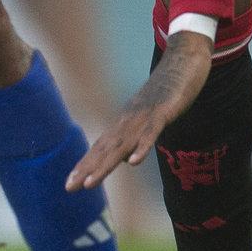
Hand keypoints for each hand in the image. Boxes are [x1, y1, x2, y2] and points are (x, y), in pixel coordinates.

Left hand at [65, 31, 213, 190]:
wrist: (182, 62)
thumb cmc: (165, 93)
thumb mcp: (146, 120)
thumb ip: (133, 139)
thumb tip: (123, 160)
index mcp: (124, 123)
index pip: (100, 147)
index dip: (86, 165)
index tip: (70, 184)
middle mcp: (129, 121)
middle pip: (105, 148)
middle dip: (87, 168)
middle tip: (70, 188)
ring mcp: (144, 116)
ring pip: (122, 144)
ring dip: (106, 164)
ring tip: (90, 183)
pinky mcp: (162, 112)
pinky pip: (151, 132)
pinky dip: (141, 147)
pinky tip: (133, 162)